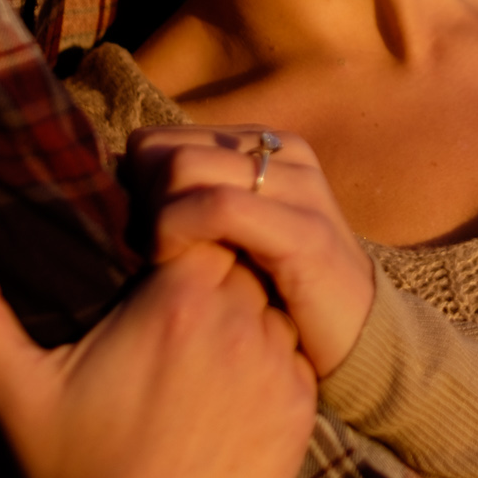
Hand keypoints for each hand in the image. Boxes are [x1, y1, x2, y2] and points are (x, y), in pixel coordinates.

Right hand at [0, 227, 315, 477]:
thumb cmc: (67, 470)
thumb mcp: (12, 386)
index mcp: (176, 301)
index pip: (203, 224)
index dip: (182, 238)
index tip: (155, 265)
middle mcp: (239, 323)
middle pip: (244, 260)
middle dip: (216, 272)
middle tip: (177, 312)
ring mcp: (277, 365)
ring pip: (276, 305)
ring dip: (248, 314)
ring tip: (202, 353)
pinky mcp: (300, 408)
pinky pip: (299, 356)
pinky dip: (271, 361)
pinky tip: (228, 389)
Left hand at [125, 126, 376, 377]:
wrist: (357, 337)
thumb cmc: (279, 291)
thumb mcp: (229, 234)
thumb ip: (187, 198)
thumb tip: (120, 175)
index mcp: (264, 146)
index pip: (161, 139)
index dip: (134, 188)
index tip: (140, 238)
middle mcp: (283, 152)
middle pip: (165, 149)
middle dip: (138, 202)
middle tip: (144, 254)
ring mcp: (298, 187)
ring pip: (184, 167)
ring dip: (153, 218)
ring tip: (158, 263)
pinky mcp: (304, 230)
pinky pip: (218, 207)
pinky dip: (176, 230)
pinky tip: (172, 266)